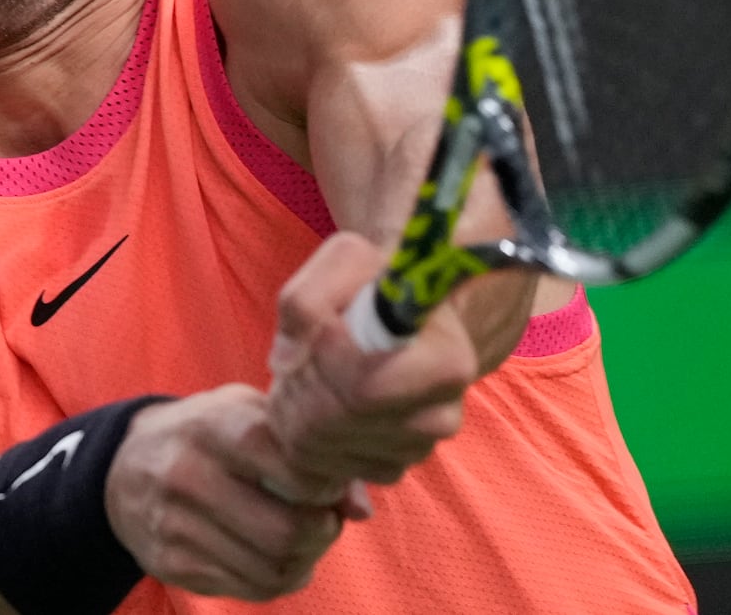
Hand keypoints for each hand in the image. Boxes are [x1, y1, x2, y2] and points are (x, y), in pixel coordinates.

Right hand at [104, 385, 361, 600]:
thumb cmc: (204, 432)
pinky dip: (280, 579)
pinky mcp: (172, 565)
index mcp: (214, 427)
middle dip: (324, 532)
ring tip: (306, 538)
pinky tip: (279, 557)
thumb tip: (361, 508)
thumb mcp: (247, 414)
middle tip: (327, 520)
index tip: (329, 484)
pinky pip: (250, 589)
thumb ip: (305, 449)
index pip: (293, 468)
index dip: (327, 485)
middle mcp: (188, 476)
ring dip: (307, 561)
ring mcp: (176, 526)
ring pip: (272, 569)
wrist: (122, 467)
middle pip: (287, 531)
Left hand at [265, 231, 531, 492]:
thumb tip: (285, 362)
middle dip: (298, 389)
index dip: (320, 363)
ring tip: (305, 375)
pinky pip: (328, 469)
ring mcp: (417, 447)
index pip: (363, 390)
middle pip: (336, 423)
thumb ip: (306, 300)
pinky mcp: (392, 466)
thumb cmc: (376, 279)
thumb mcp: (344, 261)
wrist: (404, 306)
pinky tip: (317, 401)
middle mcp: (441, 415)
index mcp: (445, 363)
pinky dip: (308, 439)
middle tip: (294, 360)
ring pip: (325, 451)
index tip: (316, 333)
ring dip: (296, 412)